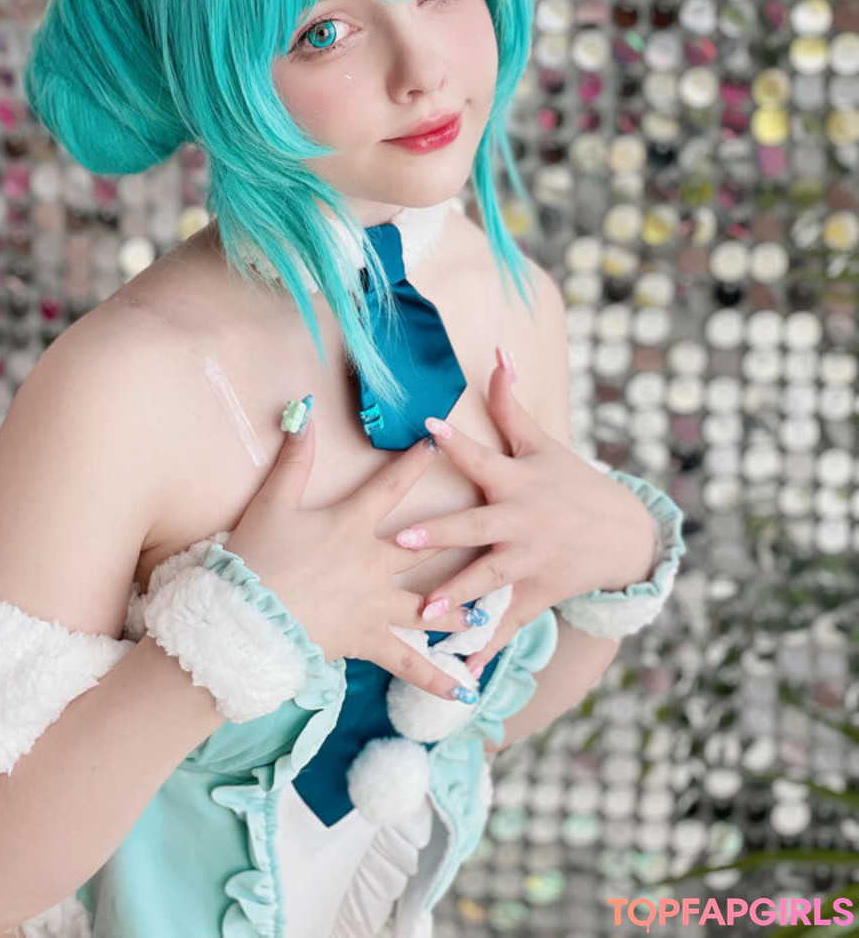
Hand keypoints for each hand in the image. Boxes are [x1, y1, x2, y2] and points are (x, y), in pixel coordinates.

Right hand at [224, 414, 480, 702]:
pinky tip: (464, 692)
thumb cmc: (257, 556)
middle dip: (461, 535)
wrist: (246, 619)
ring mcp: (376, 603)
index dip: (415, 462)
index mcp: (352, 523)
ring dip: (463, 609)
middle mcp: (374, 562)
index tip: (438, 443)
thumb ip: (294, 457)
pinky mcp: (369, 640)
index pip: (391, 486)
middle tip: (497, 529)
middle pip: (427, 545)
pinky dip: (437, 678)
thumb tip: (303, 411)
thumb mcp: (274, 502)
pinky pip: (410, 663)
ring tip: (494, 613)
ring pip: (431, 605)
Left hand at [391, 357, 657, 677]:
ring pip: (488, 582)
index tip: (427, 429)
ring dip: (456, 597)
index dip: (457, 443)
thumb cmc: (570, 482)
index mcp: (518, 483)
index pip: (483, 459)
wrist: (623, 535)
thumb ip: (509, 405)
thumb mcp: (541, 444)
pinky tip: (458, 667)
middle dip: (438, 535)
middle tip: (399, 539)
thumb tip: (495, 354)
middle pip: (476, 529)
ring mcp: (530, 564)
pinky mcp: (536, 596)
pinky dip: (484, 645)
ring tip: (423, 611)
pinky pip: (505, 623)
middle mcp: (523, 525)